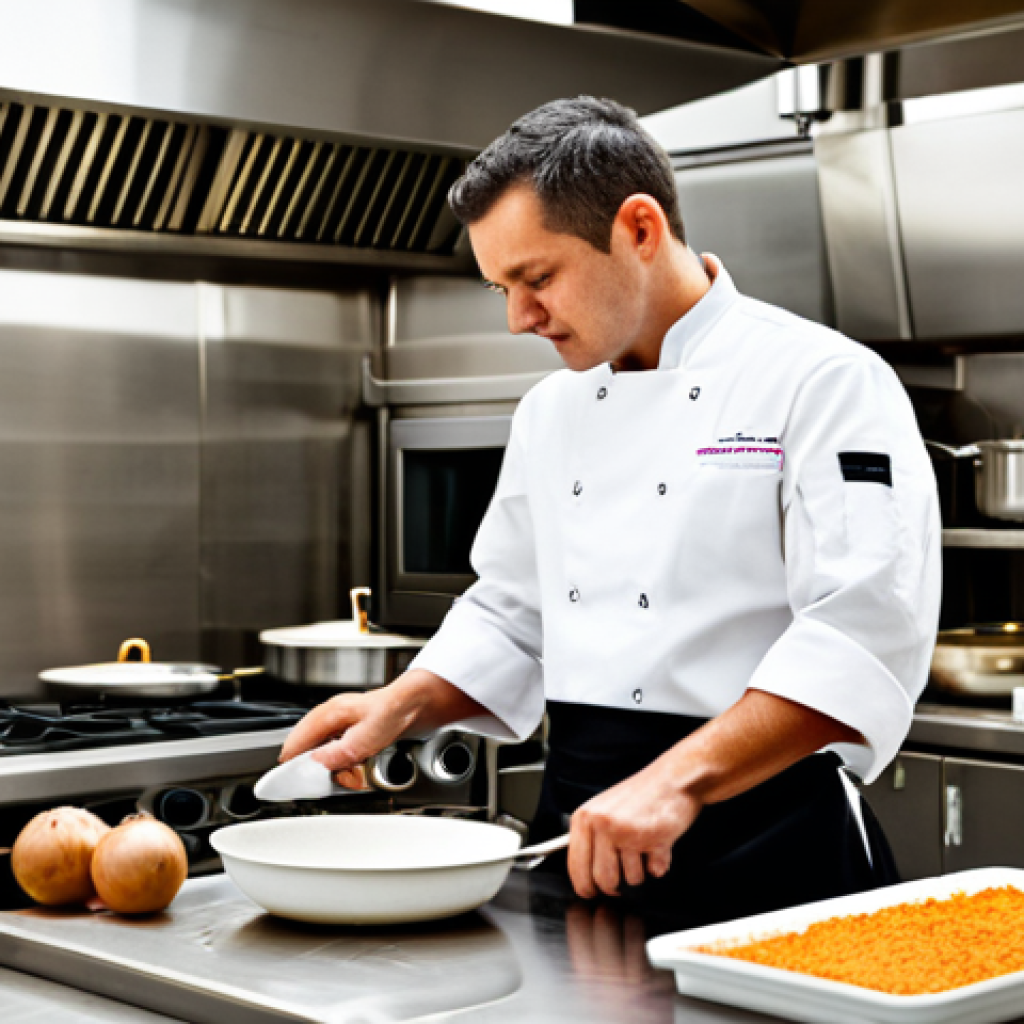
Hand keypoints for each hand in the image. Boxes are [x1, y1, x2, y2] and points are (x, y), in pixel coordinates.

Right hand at [278, 669, 483, 788]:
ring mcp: (342, 726)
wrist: (419, 702)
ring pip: (326, 757)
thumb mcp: (366, 737)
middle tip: (340, 780)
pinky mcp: (354, 734)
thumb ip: (339, 752)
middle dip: (323, 771)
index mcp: (329, 714)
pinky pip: (342, 756)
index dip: (291, 765)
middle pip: (310, 753)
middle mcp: (332, 718)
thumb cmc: (396, 710)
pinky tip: (362, 768)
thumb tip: (315, 765)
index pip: (296, 742)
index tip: (290, 785)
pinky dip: (350, 767)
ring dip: (340, 771)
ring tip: (356, 774)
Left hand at [567, 758, 701, 898]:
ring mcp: (625, 832)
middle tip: (624, 877)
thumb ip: (592, 837)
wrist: (674, 778)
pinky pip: (654, 873)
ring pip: (630, 879)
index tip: (590, 892)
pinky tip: (659, 845)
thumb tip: (583, 874)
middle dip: (616, 887)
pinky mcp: (650, 839)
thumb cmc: (642, 794)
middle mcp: (601, 824)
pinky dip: (659, 864)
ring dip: (641, 871)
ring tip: (644, 847)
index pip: (576, 866)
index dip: (584, 886)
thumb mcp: (605, 808)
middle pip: (603, 880)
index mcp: (585, 817)